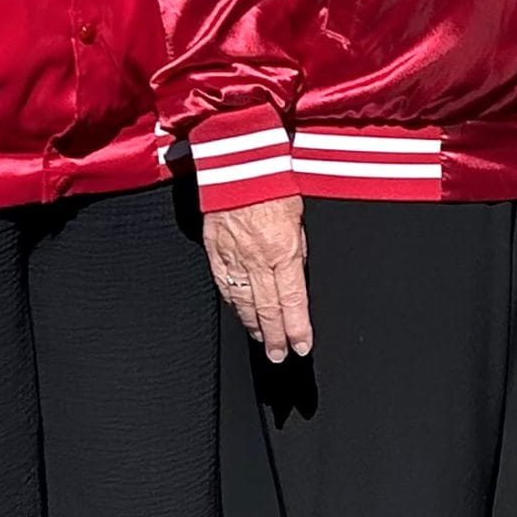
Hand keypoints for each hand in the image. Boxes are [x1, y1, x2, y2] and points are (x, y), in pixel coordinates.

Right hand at [203, 195, 310, 362]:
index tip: (302, 346)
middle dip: (275, 336)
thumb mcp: (299, 216)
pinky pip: (224, 284)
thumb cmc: (273, 179)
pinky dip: (233, 303)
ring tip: (262, 341)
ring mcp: (233, 256)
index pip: (293, 300)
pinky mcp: (214, 250)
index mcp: (283, 249)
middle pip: (267, 309)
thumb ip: (297, 248)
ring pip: (244, 301)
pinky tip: (239, 313)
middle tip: (279, 355)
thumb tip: (297, 274)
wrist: (238, 161)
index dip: (297, 328)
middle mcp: (257, 258)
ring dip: (254, 325)